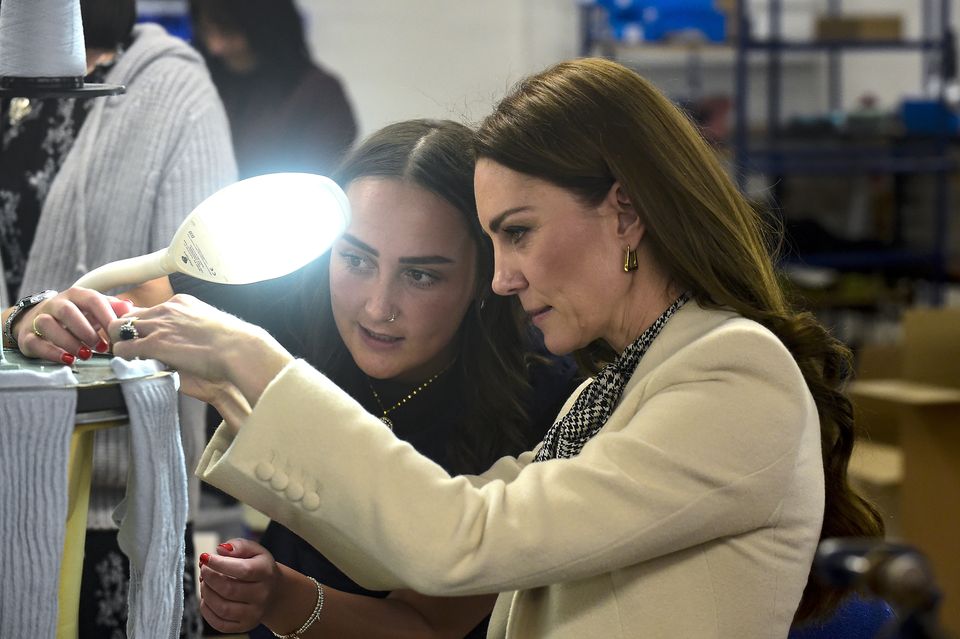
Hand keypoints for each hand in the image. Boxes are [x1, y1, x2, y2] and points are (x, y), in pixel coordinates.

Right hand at [12, 287, 133, 363]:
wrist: (38, 320)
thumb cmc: (76, 316)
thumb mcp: (94, 310)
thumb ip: (112, 308)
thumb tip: (130, 307)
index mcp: (75, 296)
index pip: (92, 299)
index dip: (106, 315)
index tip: (116, 332)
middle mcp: (55, 304)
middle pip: (67, 311)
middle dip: (86, 330)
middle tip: (101, 346)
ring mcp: (38, 319)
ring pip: (48, 325)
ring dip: (69, 341)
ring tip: (86, 354)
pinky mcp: (28, 336)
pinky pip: (35, 342)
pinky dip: (52, 352)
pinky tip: (68, 360)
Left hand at [109, 294, 292, 405]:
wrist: (239, 350)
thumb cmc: (232, 345)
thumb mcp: (210, 327)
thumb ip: (192, 329)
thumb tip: (186, 341)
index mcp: (182, 303)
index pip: (149, 308)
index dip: (141, 323)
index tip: (140, 333)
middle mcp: (166, 309)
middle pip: (129, 315)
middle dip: (125, 331)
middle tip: (129, 347)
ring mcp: (159, 325)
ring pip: (119, 328)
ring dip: (120, 343)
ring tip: (128, 356)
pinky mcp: (155, 343)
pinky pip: (124, 348)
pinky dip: (122, 356)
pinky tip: (130, 363)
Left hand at [198, 538, 282, 632]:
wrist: (274, 591)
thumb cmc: (260, 568)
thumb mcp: (255, 550)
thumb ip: (239, 545)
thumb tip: (221, 549)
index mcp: (265, 573)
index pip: (242, 570)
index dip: (219, 564)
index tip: (205, 557)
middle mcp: (262, 595)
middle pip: (229, 590)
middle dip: (210, 578)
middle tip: (204, 570)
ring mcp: (254, 613)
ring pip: (222, 608)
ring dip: (206, 594)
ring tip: (204, 583)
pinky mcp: (244, 625)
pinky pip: (220, 623)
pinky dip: (206, 611)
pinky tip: (206, 599)